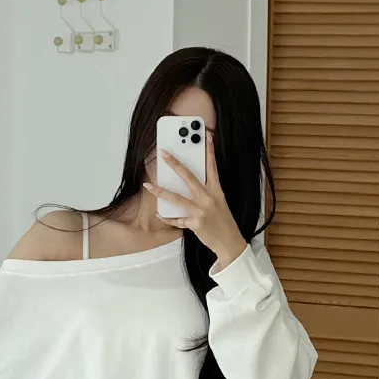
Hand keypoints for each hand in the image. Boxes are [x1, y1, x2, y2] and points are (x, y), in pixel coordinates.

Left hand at [144, 133, 247, 272]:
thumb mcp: (219, 202)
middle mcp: (208, 198)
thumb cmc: (223, 222)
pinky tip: (160, 214)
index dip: (209, 150)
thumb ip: (206, 192)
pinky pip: (177, 220)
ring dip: (161, 192)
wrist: (230, 242)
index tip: (205, 136)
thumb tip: (189, 183)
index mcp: (216, 190)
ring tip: (149, 186)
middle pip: (188, 177)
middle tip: (164, 154)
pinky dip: (168, 218)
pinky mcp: (195, 224)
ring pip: (177, 198)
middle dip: (175, 164)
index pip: (212, 166)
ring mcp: (201, 211)